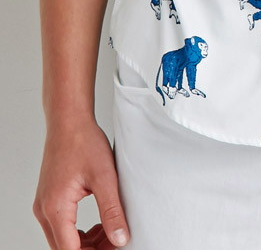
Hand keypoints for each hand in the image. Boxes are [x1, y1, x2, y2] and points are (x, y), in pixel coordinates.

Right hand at [32, 118, 130, 248]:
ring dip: (87, 242)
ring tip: (112, 231)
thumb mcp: (105, 177)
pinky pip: (61, 225)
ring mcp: (44, 204)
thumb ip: (112, 210)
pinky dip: (79, 231)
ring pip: (63, 238)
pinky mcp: (49, 198)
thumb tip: (120, 239)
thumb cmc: (84, 142)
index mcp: (55, 208)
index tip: (113, 248)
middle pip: (65, 247)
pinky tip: (100, 223)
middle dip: (92, 249)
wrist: (69, 120)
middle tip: (116, 241)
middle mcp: (44, 210)